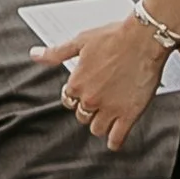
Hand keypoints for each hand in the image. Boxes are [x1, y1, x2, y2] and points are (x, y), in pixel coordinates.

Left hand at [33, 11, 164, 150]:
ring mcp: (110, 108)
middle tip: (100, 101)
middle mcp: (91, 99)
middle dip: (88, 110)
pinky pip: (117, 137)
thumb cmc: (115, 37)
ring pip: (96, 128)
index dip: (76, 97)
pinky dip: (114, 141)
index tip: (84, 93)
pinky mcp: (129, 114)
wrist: (144, 38)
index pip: (68, 100)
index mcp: (77, 83)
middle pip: (82, 115)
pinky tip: (114, 140)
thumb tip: (35, 55)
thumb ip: (56, 53)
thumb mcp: (80, 42)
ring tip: (107, 117)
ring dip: (100, 124)